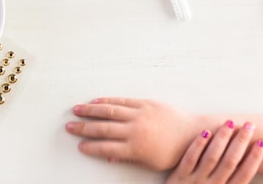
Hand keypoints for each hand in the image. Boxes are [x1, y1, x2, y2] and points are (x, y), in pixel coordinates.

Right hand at [66, 97, 198, 169]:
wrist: (194, 134)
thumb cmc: (174, 152)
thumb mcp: (151, 161)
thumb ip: (128, 157)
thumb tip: (108, 155)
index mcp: (136, 147)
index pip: (106, 147)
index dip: (90, 146)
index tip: (79, 145)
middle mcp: (135, 129)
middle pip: (103, 128)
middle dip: (83, 128)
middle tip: (69, 126)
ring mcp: (140, 114)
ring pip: (109, 111)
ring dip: (90, 110)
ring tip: (76, 110)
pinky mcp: (145, 103)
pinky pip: (122, 101)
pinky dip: (107, 101)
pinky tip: (97, 101)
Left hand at [166, 120, 262, 183]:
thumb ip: (230, 181)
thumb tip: (247, 165)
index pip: (244, 175)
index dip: (255, 158)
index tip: (262, 142)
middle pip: (230, 162)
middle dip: (241, 142)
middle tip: (249, 125)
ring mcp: (195, 182)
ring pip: (212, 157)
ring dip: (222, 139)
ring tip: (230, 123)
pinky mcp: (178, 177)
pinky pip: (190, 159)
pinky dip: (198, 145)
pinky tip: (206, 131)